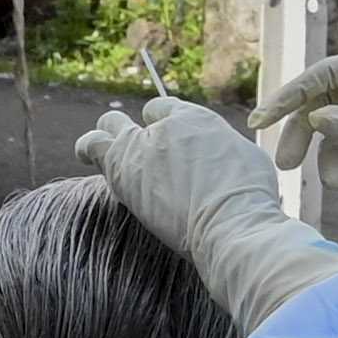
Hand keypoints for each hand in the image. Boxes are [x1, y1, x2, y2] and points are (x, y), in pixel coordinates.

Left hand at [77, 99, 337, 336]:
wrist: (232, 225)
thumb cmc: (250, 202)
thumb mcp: (248, 163)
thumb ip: (224, 153)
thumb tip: (219, 161)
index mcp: (200, 120)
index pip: (168, 111)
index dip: (164, 125)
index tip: (163, 139)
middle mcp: (168, 126)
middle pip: (142, 115)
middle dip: (139, 127)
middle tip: (136, 147)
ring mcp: (142, 146)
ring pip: (110, 124)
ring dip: (107, 134)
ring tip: (99, 147)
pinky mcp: (122, 169)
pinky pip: (94, 146)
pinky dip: (89, 147)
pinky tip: (87, 153)